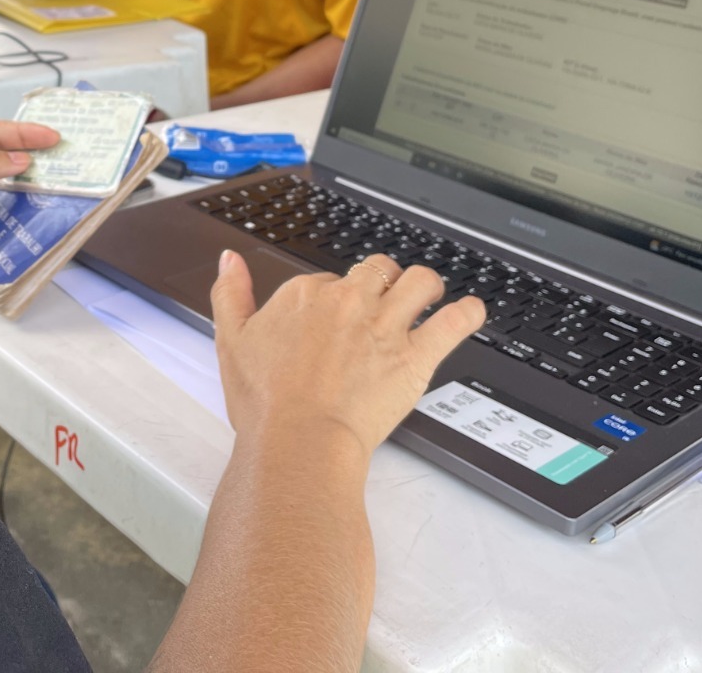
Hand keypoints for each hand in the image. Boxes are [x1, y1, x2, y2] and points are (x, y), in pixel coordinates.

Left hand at [0, 121, 60, 296]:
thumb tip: (17, 158)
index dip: (26, 134)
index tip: (53, 137)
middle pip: (5, 162)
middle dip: (36, 162)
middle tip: (65, 163)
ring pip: (8, 193)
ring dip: (31, 194)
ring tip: (59, 193)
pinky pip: (2, 224)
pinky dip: (20, 224)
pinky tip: (35, 224)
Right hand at [210, 251, 483, 455]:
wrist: (298, 441)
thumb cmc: (265, 403)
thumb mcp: (231, 341)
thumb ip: (230, 293)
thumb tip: (229, 260)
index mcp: (305, 294)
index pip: (329, 279)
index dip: (334, 298)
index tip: (334, 320)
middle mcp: (348, 301)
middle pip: (377, 271)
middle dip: (383, 283)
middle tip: (383, 304)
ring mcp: (385, 326)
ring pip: (420, 282)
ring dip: (426, 286)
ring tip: (428, 298)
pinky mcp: (415, 357)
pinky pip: (452, 323)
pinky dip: (468, 313)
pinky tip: (472, 311)